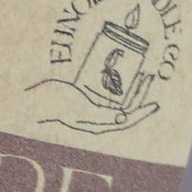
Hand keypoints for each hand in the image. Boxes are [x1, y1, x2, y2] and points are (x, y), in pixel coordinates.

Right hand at [24, 74, 161, 132]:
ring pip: (116, 95)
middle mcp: (97, 115)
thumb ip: (103, 115)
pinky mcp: (84, 95)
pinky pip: (103, 88)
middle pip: (124, 105)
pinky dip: (112, 80)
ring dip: (128, 85)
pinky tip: (118, 68)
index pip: (126, 119)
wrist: (37, 98)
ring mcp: (90, 105)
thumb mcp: (83, 110)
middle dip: (138, 93)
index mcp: (99, 123)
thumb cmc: (58, 104)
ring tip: (139, 72)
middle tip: (149, 78)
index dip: (142, 112)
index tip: (155, 104)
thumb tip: (124, 117)